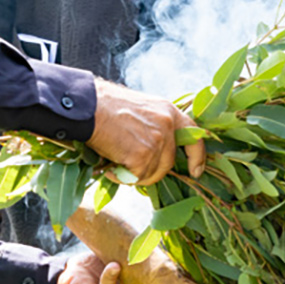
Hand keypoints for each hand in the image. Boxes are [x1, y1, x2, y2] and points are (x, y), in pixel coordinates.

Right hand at [87, 80, 206, 185]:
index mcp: (168, 111)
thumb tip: (155, 151)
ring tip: (115, 164)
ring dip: (134, 175)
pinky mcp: (142, 154)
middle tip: (131, 169)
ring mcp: (157, 140)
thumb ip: (154, 125)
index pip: (194, 136)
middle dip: (151, 172)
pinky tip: (110, 168)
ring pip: (151, 173)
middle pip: (168, 162)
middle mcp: (167, 125)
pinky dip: (122, 178)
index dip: (197, 156)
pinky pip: (136, 177)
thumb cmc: (105, 106)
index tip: (196, 171)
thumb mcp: (141, 108)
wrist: (87, 106)